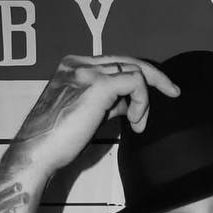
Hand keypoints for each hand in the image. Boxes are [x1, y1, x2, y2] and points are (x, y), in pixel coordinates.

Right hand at [12, 54, 179, 178]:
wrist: (38, 151)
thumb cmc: (57, 140)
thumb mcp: (85, 114)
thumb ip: (106, 103)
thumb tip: (127, 104)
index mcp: (73, 65)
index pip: (115, 63)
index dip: (137, 79)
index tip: (148, 99)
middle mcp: (79, 62)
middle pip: (128, 60)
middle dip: (154, 77)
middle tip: (174, 91)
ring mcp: (87, 71)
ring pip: (135, 70)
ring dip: (145, 99)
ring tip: (138, 123)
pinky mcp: (98, 85)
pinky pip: (135, 82)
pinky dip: (142, 102)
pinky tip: (136, 121)